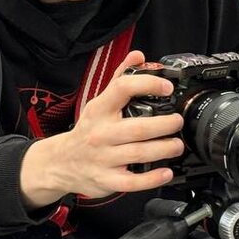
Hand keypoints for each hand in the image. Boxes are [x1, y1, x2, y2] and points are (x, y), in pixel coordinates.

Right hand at [19, 51, 184, 208]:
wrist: (61, 163)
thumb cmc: (87, 131)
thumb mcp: (99, 103)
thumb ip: (120, 79)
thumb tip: (138, 56)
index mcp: (100, 110)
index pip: (122, 89)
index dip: (147, 85)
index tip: (167, 87)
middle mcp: (101, 133)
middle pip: (138, 128)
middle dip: (164, 125)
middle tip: (177, 122)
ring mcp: (104, 158)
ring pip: (139, 153)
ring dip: (164, 149)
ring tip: (177, 145)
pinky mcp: (107, 180)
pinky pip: (132, 182)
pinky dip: (152, 179)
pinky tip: (166, 172)